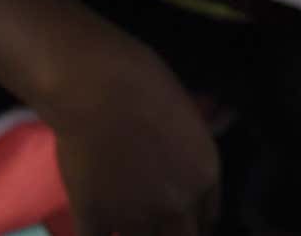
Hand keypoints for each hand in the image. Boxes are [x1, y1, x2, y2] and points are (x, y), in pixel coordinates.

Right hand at [41, 44, 220, 235]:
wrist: (92, 84)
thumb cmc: (140, 79)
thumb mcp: (185, 111)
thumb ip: (186, 149)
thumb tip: (178, 160)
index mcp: (204, 175)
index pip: (208, 218)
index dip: (191, 217)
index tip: (178, 214)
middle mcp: (177, 203)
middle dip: (169, 231)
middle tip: (154, 220)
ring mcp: (135, 215)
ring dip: (132, 231)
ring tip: (120, 213)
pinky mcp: (95, 216)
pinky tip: (94, 225)